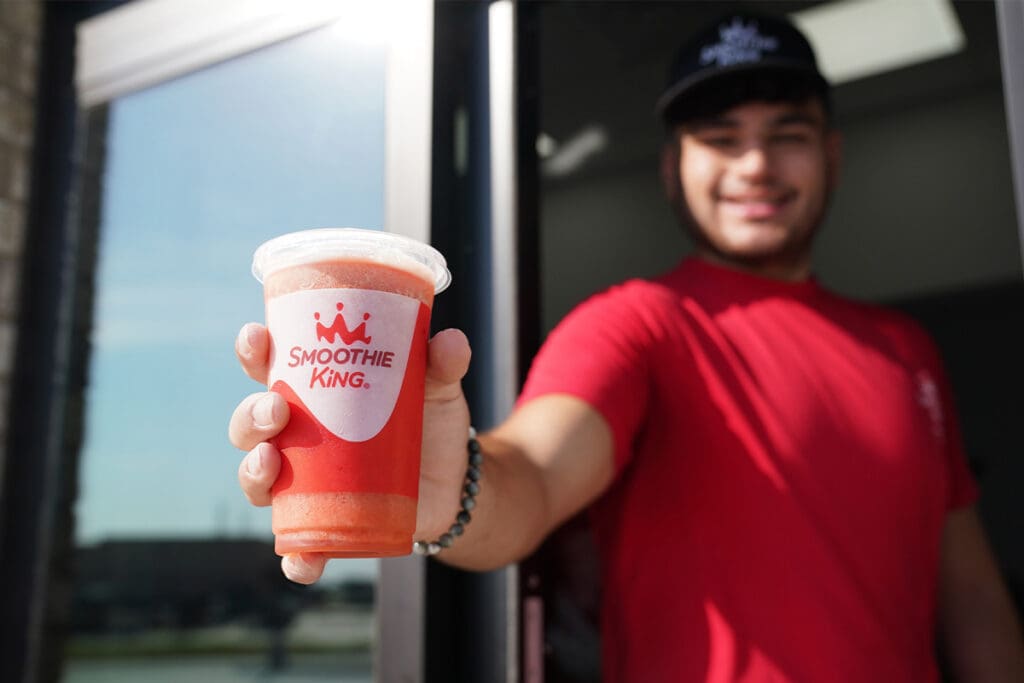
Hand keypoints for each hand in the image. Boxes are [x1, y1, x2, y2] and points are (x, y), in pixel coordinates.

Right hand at [228, 322, 472, 583]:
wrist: (456, 482)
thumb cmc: (431, 423)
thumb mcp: (437, 388)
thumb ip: (443, 363)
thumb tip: (450, 342)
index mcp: (314, 391)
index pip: (270, 366)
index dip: (253, 351)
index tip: (257, 337)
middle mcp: (297, 437)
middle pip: (251, 424)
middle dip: (252, 415)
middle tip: (276, 410)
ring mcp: (305, 484)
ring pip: (258, 480)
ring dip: (253, 472)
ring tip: (270, 462)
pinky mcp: (325, 525)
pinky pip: (298, 548)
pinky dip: (295, 558)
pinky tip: (300, 561)